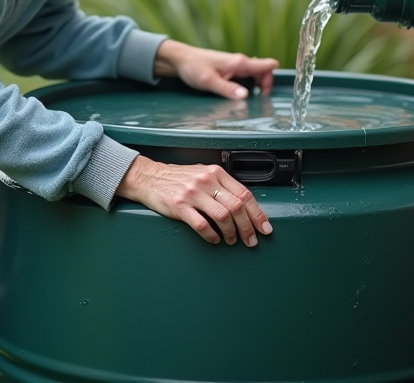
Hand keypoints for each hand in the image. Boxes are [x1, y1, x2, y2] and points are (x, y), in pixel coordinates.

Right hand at [114, 156, 272, 244]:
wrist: (148, 177)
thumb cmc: (177, 178)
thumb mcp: (202, 174)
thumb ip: (221, 186)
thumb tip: (243, 205)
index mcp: (215, 173)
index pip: (244, 194)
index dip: (258, 214)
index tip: (265, 228)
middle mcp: (206, 181)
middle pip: (237, 207)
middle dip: (248, 228)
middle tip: (251, 240)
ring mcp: (192, 193)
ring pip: (223, 216)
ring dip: (231, 233)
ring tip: (231, 240)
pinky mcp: (179, 206)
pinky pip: (202, 225)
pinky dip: (212, 236)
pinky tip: (214, 239)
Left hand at [153, 39, 278, 98]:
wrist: (180, 59)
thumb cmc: (193, 67)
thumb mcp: (209, 82)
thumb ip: (227, 89)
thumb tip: (245, 96)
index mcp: (238, 63)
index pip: (267, 66)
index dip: (271, 79)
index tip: (264, 95)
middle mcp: (239, 62)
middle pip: (263, 72)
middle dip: (265, 86)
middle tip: (257, 101)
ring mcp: (234, 65)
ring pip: (254, 75)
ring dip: (256, 86)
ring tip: (249, 100)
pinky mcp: (229, 69)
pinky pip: (245, 76)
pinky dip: (247, 85)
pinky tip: (238, 93)